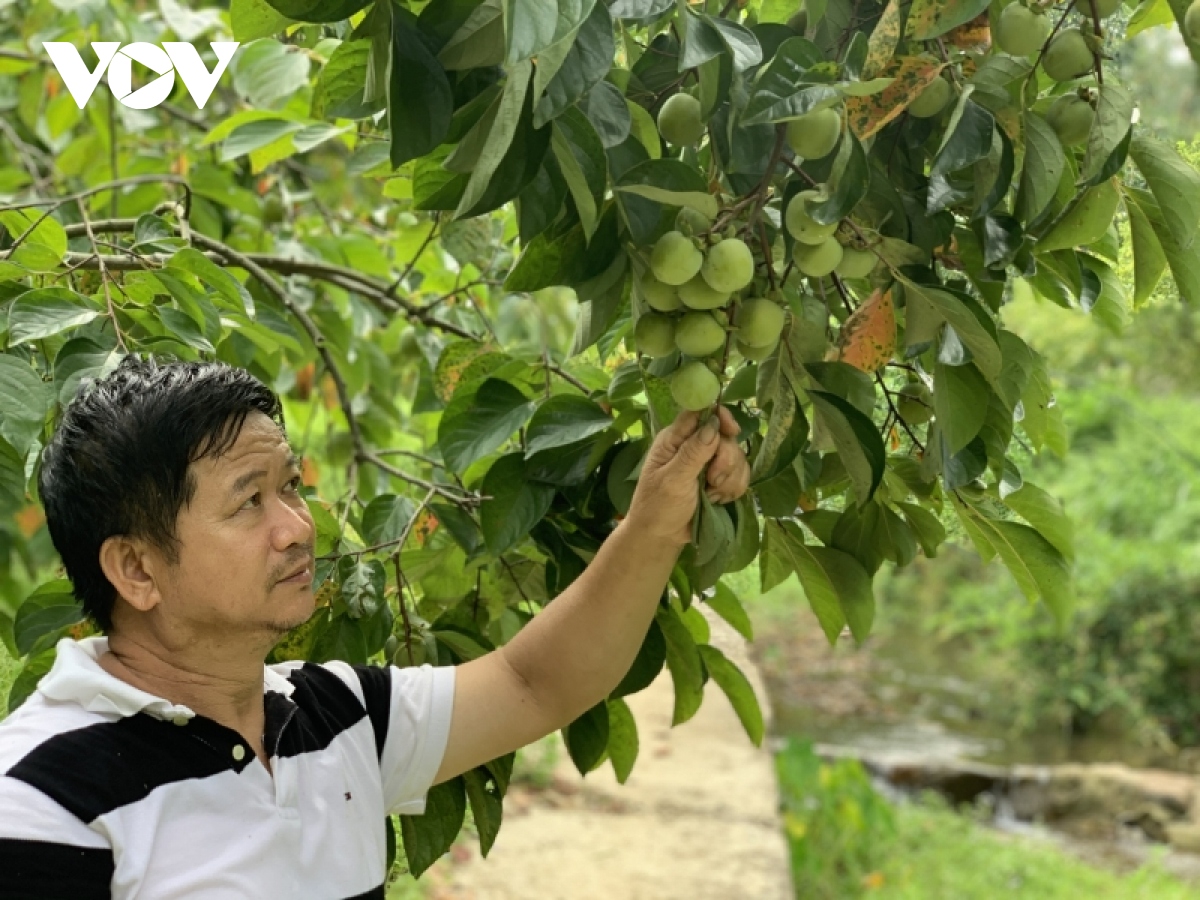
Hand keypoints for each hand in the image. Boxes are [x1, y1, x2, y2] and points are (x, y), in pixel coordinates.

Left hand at [624, 405, 750, 547]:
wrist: (663, 536)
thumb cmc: (658, 507)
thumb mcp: (673, 480)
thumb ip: (692, 453)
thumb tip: (713, 424)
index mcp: (674, 439)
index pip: (699, 413)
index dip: (718, 416)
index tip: (731, 430)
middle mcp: (692, 445)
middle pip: (725, 436)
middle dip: (725, 460)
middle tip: (712, 480)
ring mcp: (708, 462)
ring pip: (737, 456)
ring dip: (729, 479)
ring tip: (711, 495)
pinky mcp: (720, 478)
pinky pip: (741, 474)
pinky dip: (734, 488)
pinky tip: (719, 500)